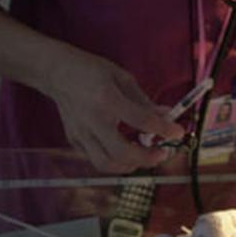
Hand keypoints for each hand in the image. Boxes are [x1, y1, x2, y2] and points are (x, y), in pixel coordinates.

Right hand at [44, 46, 184, 172]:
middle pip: (122, 154)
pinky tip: (124, 150)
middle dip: (147, 158)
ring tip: (144, 155)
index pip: (142, 121)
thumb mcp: (122, 78)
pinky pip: (96, 159)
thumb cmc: (91, 71)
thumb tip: (167, 115)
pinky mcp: (74, 140)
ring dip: (130, 165)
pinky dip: (114, 160)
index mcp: (108, 100)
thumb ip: (144, 100)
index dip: (164, 129)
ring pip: (106, 164)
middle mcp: (93, 121)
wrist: (57, 73)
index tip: (178, 132)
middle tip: (162, 152)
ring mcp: (81, 134)